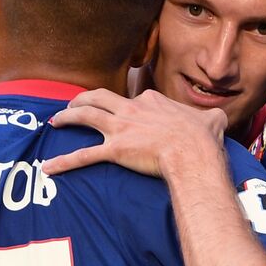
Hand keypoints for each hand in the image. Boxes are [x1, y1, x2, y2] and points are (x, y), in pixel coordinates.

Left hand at [43, 88, 226, 177]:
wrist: (194, 152)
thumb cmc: (203, 138)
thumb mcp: (211, 119)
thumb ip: (208, 117)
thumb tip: (216, 119)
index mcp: (151, 100)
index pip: (133, 99)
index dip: (126, 106)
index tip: (125, 115)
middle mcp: (131, 109)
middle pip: (98, 97)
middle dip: (82, 99)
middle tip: (72, 106)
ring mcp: (121, 128)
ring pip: (85, 115)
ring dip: (66, 117)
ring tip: (55, 121)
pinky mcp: (115, 150)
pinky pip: (83, 155)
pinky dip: (63, 161)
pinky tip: (48, 167)